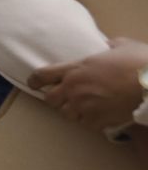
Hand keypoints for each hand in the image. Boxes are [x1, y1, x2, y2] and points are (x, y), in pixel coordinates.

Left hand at [30, 38, 147, 130]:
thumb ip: (110, 45)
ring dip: (74, 111)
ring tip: (86, 107)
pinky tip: (101, 116)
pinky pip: (86, 125)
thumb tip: (108, 45)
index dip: (34, 80)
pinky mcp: (96, 121)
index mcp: (76, 68)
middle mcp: (74, 88)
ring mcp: (83, 106)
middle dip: (56, 99)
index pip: (43, 75)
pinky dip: (91, 122)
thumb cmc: (140, 62)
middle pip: (50, 100)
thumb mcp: (123, 45)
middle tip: (66, 98)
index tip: (32, 83)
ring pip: (67, 114)